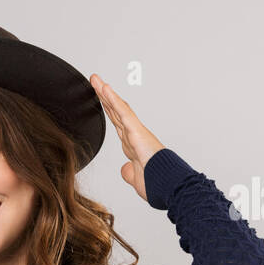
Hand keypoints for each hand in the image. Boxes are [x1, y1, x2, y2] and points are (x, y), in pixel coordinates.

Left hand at [89, 74, 164, 203]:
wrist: (168, 184)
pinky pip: (123, 112)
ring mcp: (135, 131)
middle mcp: (134, 135)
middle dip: (104, 97)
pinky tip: (105, 89)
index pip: (117, 123)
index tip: (100, 99)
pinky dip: (113, 100)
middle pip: (116, 111)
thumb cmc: (157, 182)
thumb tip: (125, 169)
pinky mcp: (136, 131)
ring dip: (106, 93)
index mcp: (132, 145)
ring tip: (95, 79)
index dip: (108, 111)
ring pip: (118, 108)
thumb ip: (130, 171)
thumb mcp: (136, 178)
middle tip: (95, 82)